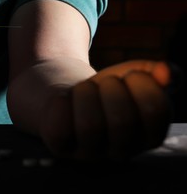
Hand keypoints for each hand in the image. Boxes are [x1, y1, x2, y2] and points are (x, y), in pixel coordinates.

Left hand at [39, 60, 171, 160]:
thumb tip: (166, 73)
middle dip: (111, 88)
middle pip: (122, 120)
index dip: (142, 83)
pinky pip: (60, 130)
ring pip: (90, 126)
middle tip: (105, 81)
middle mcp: (121, 152)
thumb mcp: (131, 75)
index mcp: (147, 136)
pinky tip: (64, 99)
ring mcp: (89, 154)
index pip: (156, 112)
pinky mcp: (61, 149)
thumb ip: (156, 73)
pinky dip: (61, 103)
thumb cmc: (105, 87)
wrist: (68, 91)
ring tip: (84, 88)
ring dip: (85, 93)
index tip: (130, 75)